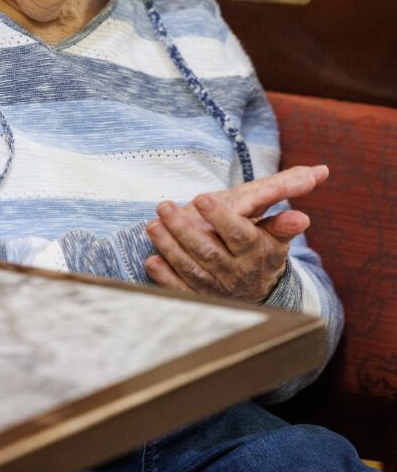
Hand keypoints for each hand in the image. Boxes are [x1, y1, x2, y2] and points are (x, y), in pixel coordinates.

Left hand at [145, 164, 328, 302]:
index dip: (220, 217)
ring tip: (152, 225)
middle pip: (208, 251)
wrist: (255, 289)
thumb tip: (319, 174)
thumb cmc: (260, 246)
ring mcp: (216, 287)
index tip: (201, 197)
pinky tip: (151, 260)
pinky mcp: (199, 297)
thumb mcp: (275, 230)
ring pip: (191, 268)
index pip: (238, 233)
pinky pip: (180, 290)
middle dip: (184, 229)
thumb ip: (287, 205)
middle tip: (163, 206)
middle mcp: (236, 271)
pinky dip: (165, 277)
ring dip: (170, 247)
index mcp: (255, 249)